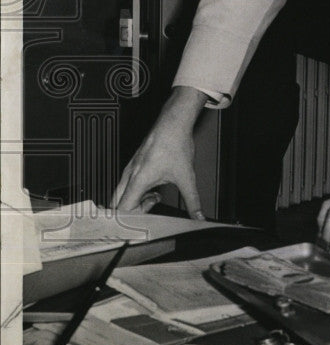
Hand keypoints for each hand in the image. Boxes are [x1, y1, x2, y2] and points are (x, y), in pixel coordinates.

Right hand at [112, 86, 207, 216]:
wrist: (173, 123)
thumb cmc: (175, 144)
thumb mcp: (187, 177)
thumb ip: (192, 201)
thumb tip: (198, 215)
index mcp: (138, 180)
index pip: (122, 210)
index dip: (131, 220)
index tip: (145, 221)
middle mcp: (129, 176)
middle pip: (116, 205)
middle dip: (132, 212)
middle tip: (151, 208)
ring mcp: (130, 170)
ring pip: (121, 195)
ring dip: (136, 202)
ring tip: (155, 197)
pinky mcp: (133, 166)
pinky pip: (127, 186)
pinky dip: (137, 193)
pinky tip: (154, 189)